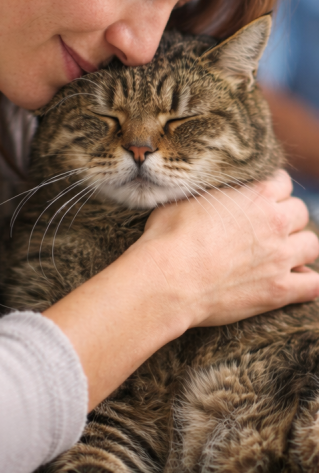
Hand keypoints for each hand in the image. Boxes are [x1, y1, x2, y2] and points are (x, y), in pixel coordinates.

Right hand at [138, 169, 318, 327]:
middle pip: (299, 212)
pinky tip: (295, 282)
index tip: (260, 200)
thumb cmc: (168, 238)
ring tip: (281, 254)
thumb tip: (204, 192)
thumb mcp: (183, 200)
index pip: (282, 182)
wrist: (168, 280)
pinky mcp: (279, 290)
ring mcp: (281, 258)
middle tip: (266, 229)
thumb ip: (208, 194)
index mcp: (256, 195)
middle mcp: (275, 223)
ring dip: (299, 247)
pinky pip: (313, 285)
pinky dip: (308, 283)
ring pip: (311, 245)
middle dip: (286, 218)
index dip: (271, 191)